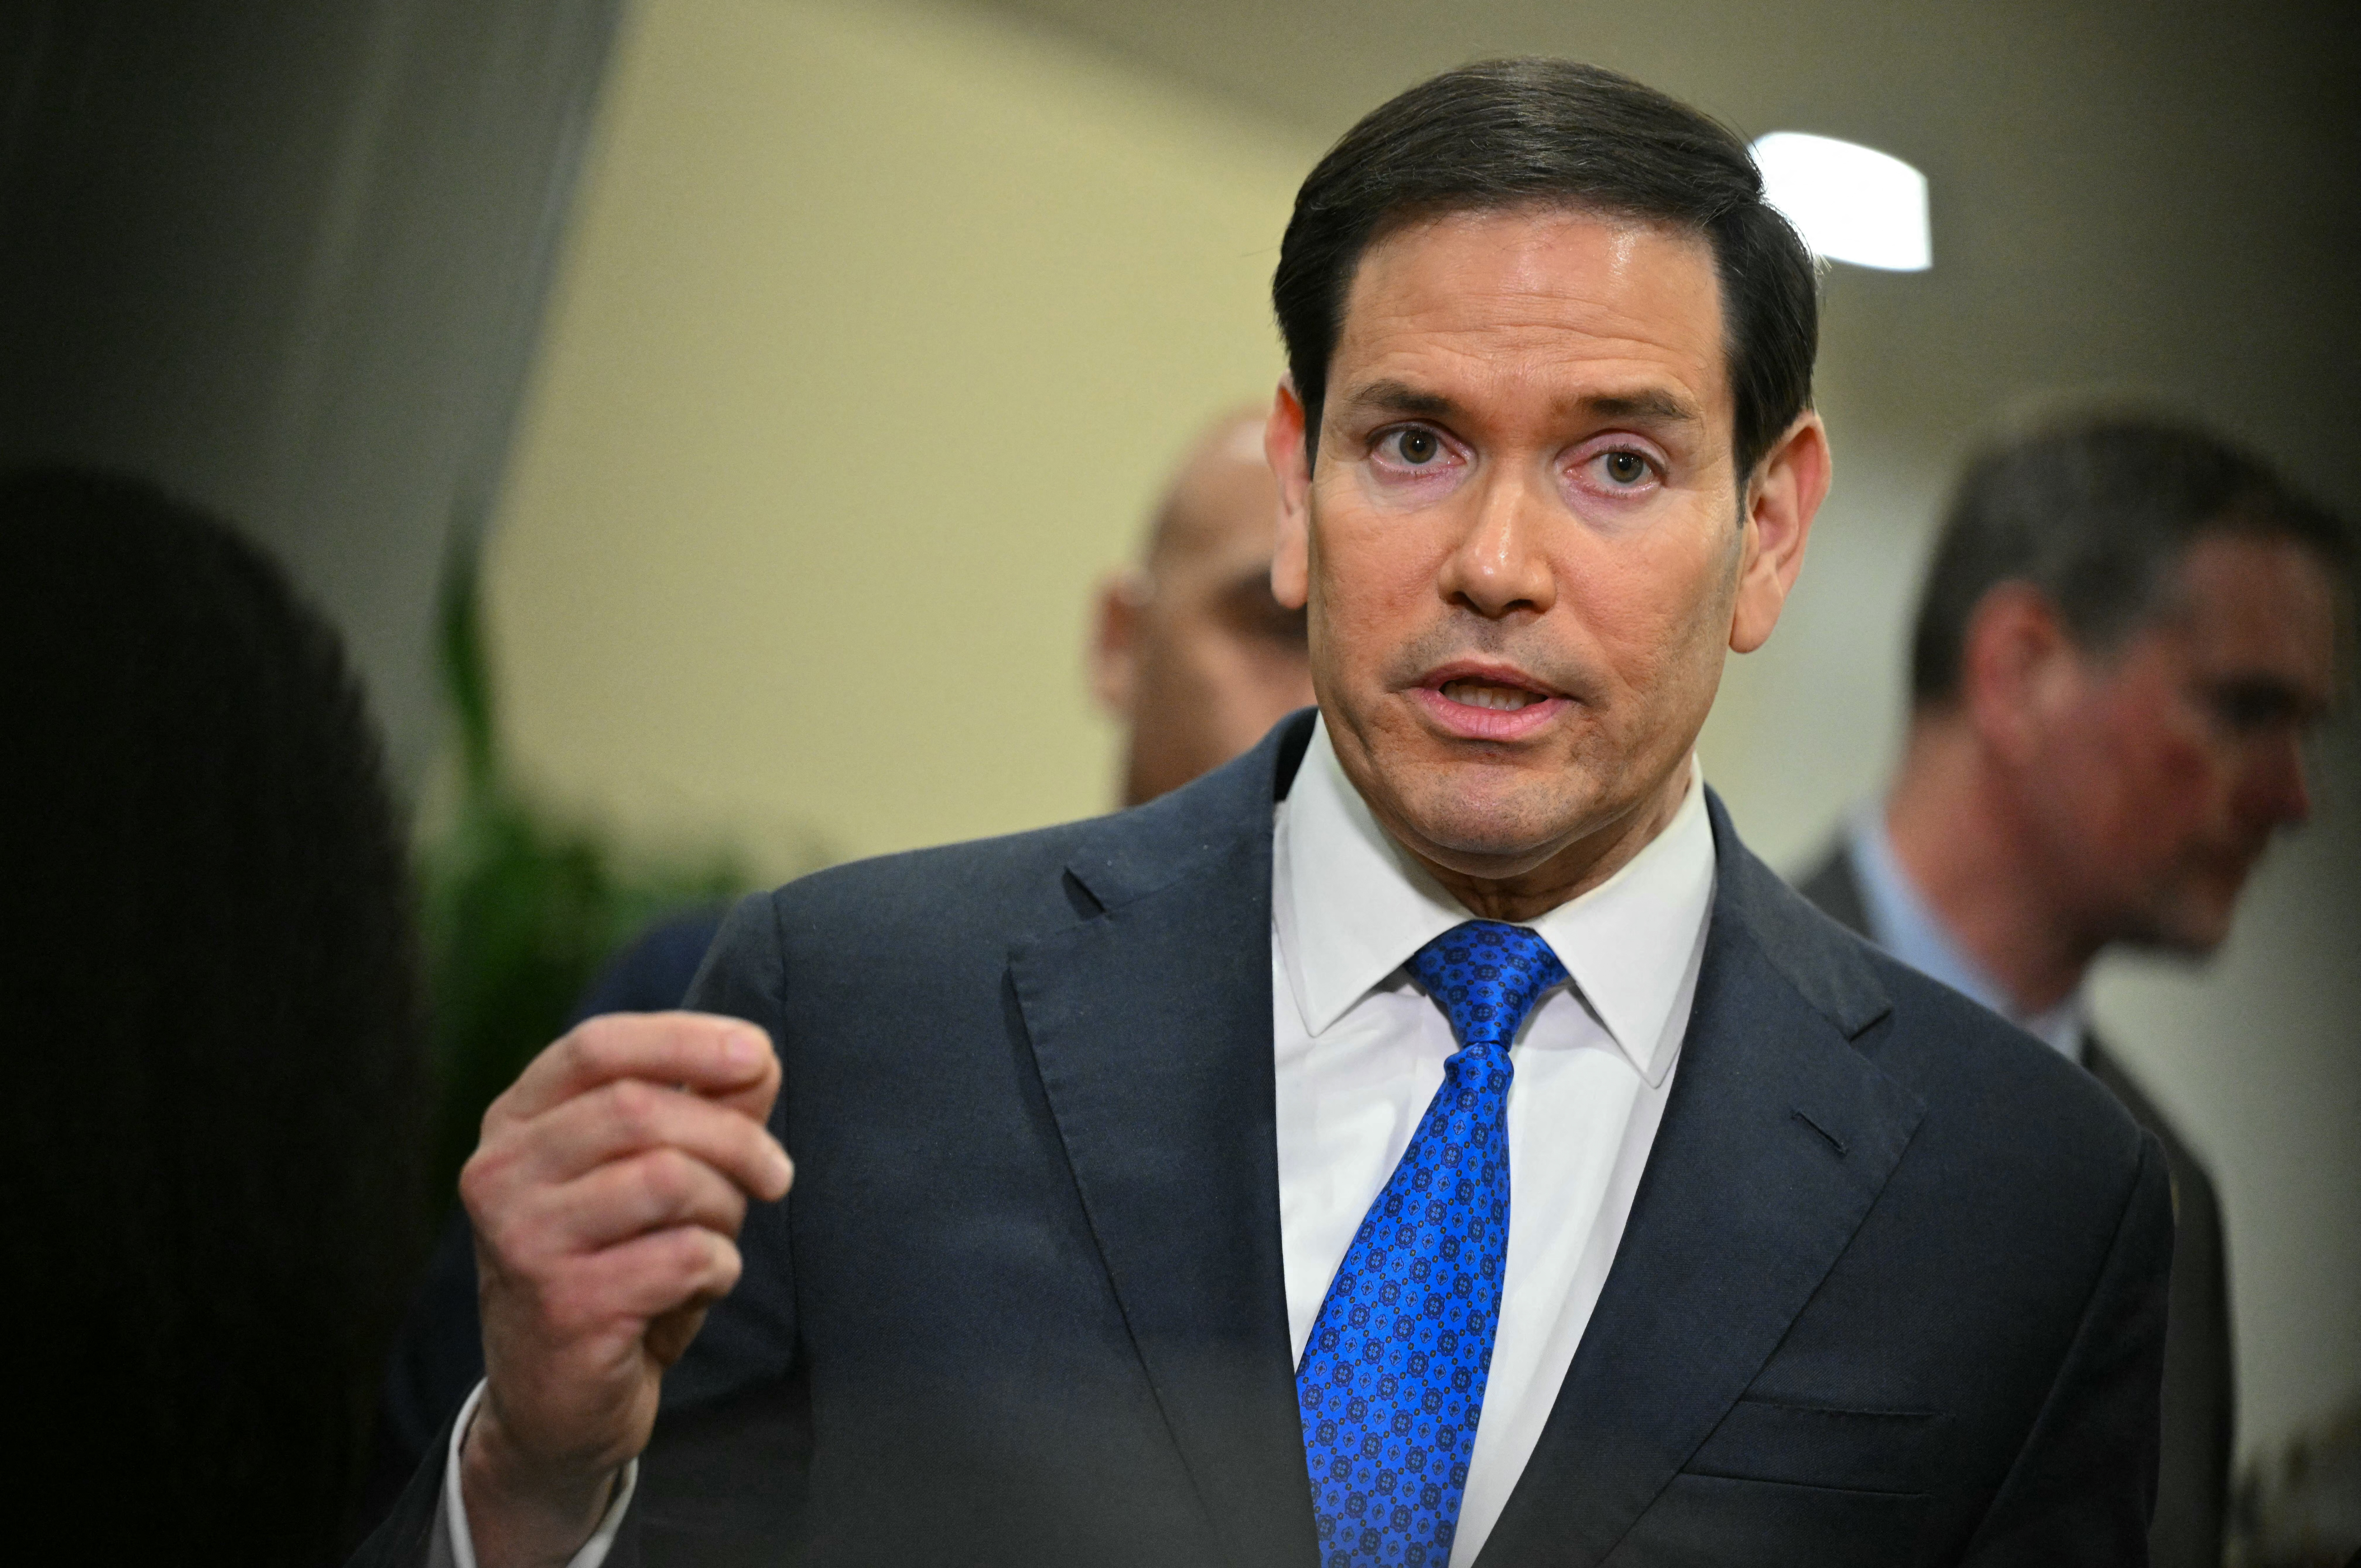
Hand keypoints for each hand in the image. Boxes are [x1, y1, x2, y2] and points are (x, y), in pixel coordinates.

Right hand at [455, 1013, 792, 1566]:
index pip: (597, 1045)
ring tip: (716, 1240)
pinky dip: (718, 1269)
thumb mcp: (656, 1174)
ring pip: (669, 1178)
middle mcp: (501, 1173)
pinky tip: (694, 1290)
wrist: (557, 1404)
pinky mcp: (563, 1306)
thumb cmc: (618, 1266)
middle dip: (734, 1137)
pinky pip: (684, 1255)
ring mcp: (523, 1241)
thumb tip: (757, 1059)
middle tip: (775, 1176)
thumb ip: (704, 1108)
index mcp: (516, 1122)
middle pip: (642, 1109)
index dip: (685, 1038)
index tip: (757, 1054)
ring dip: (725, 1209)